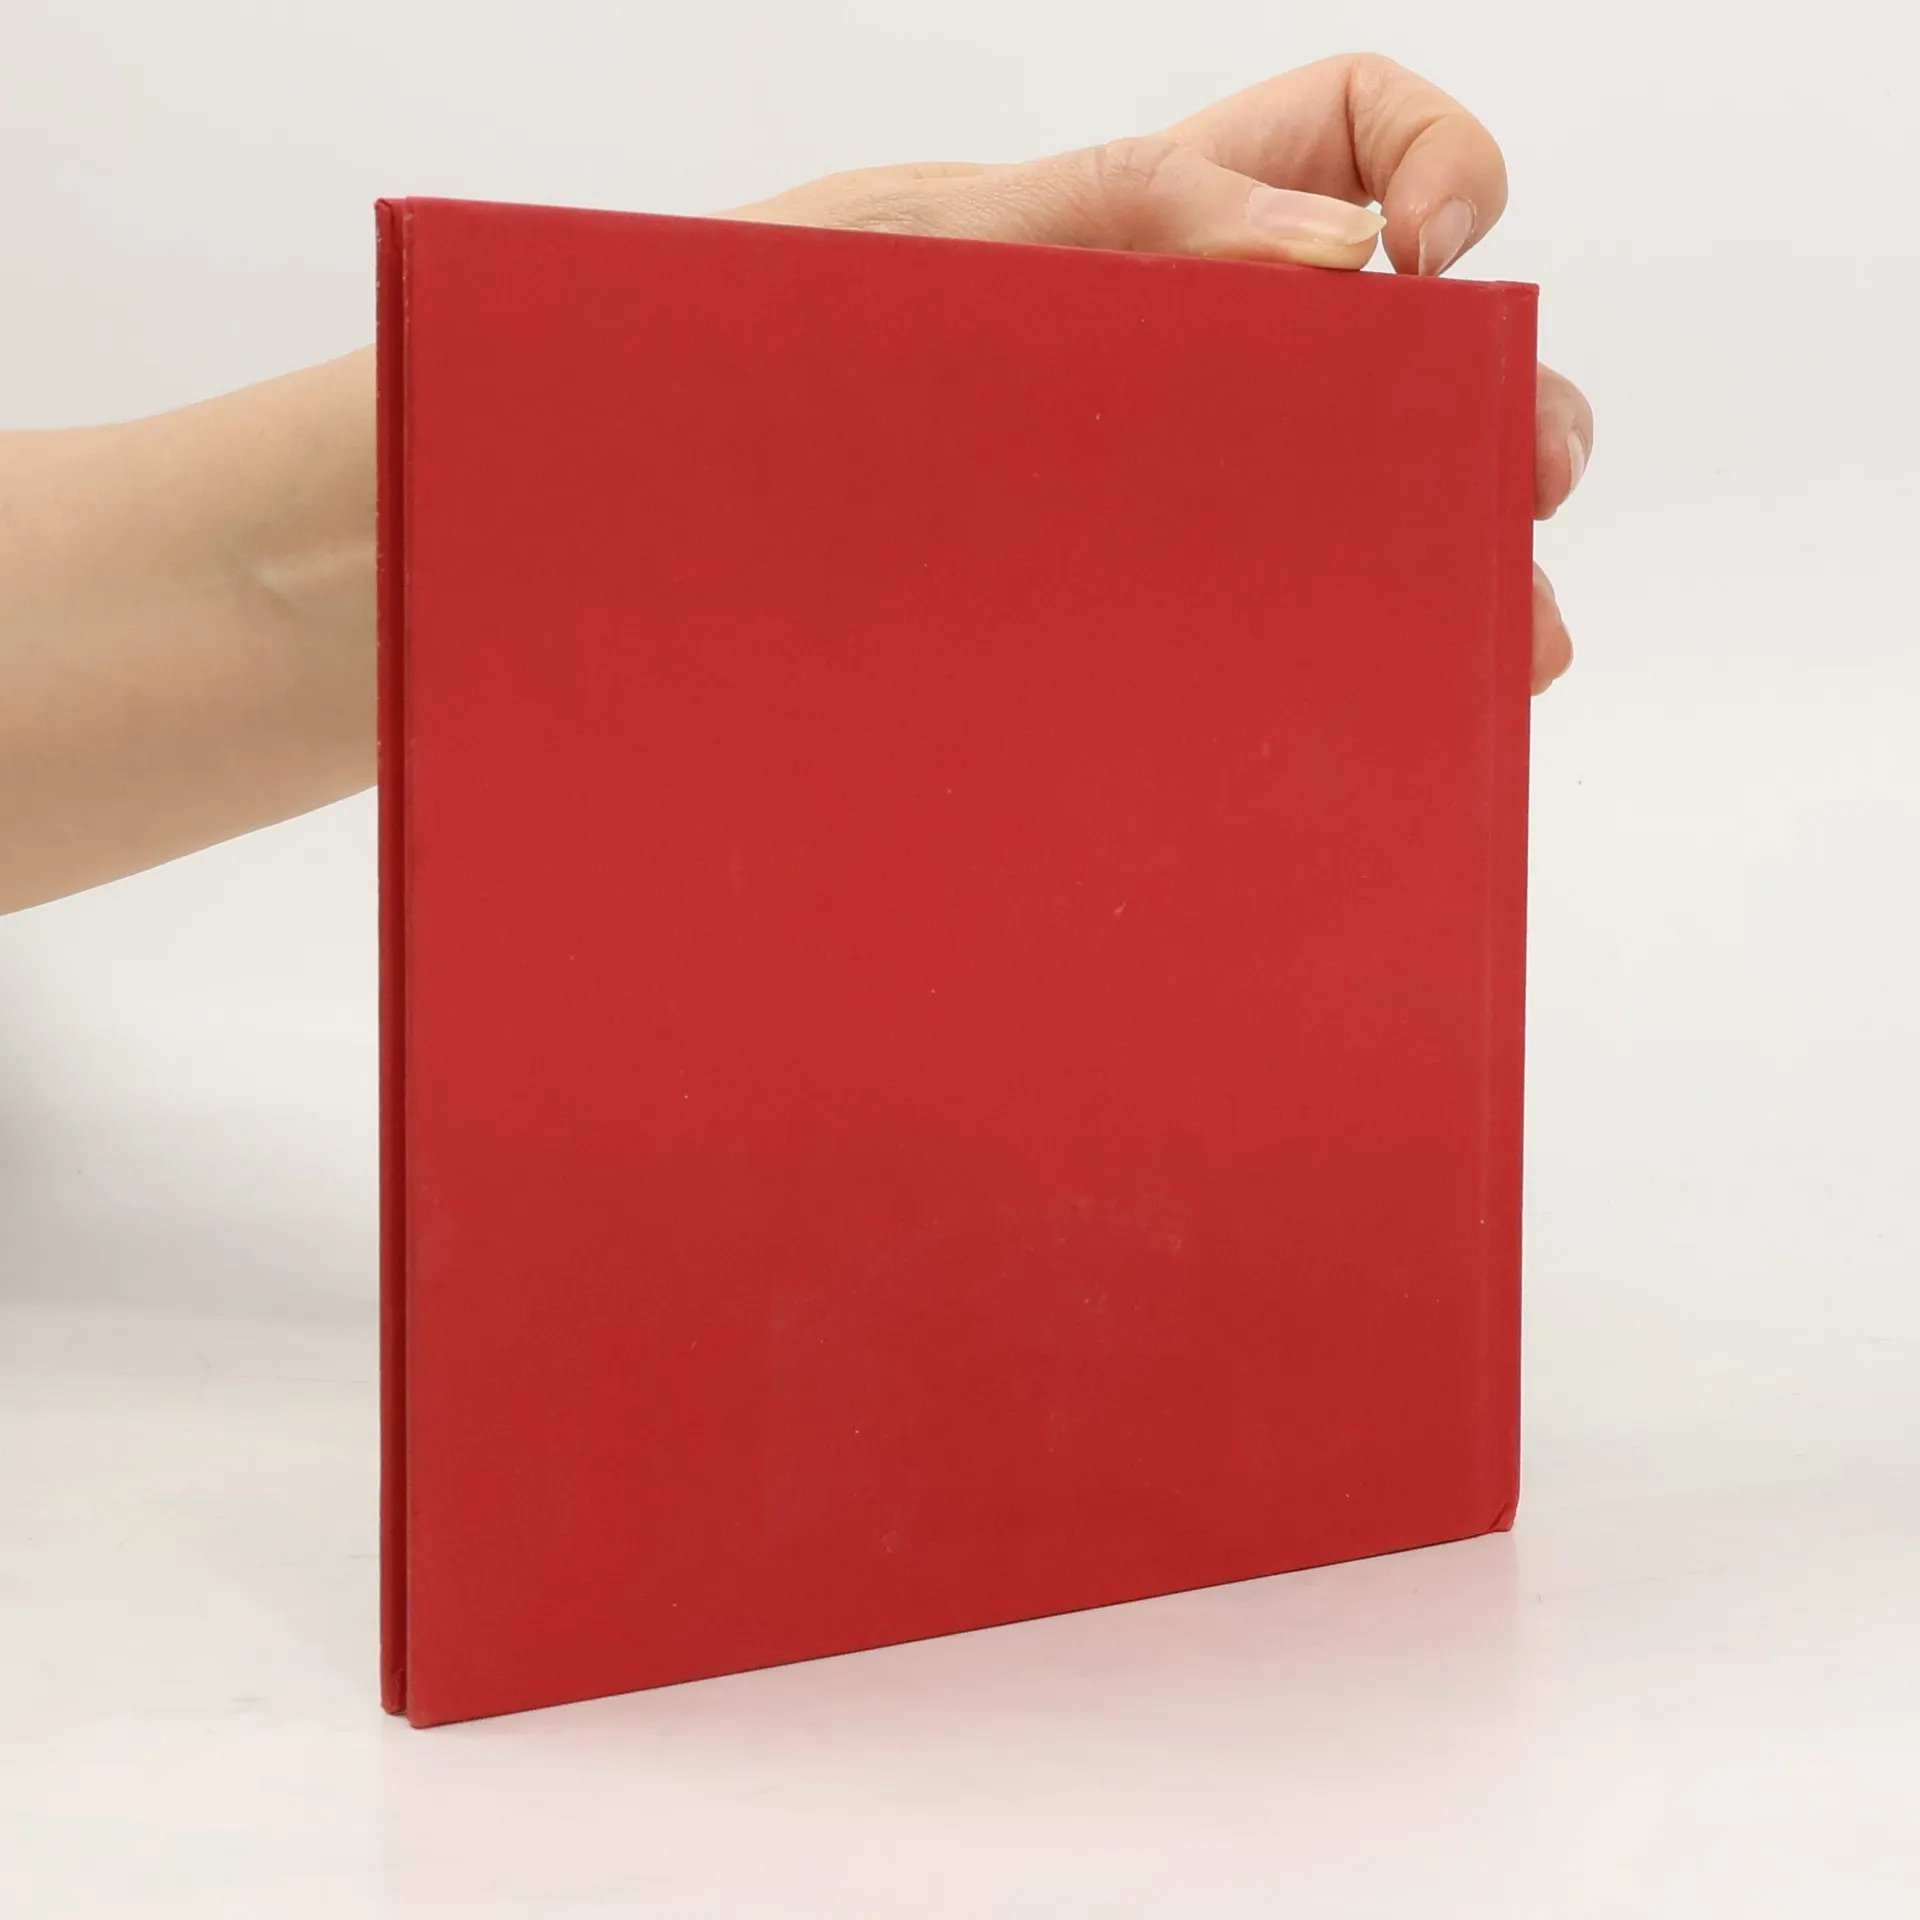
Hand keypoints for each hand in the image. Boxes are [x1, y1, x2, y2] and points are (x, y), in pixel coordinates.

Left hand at [733, 53, 1586, 694]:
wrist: (642, 520)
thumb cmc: (751, 354)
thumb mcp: (928, 247)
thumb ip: (1127, 215)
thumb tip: (1344, 255)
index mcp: (1162, 227)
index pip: (1360, 137)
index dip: (1444, 163)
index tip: (1427, 257)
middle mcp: (1191, 371)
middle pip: (1407, 364)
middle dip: (1492, 411)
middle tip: (1512, 481)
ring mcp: (1167, 504)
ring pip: (1354, 524)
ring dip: (1449, 570)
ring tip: (1504, 645)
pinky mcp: (1127, 623)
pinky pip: (1258, 641)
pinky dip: (1337, 672)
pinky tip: (1380, 718)